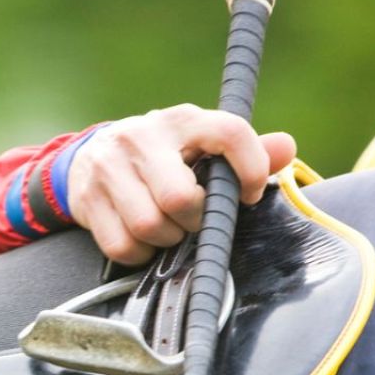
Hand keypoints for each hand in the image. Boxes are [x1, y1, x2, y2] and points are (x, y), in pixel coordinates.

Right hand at [66, 104, 296, 265]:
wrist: (89, 156)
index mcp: (182, 120)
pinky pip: (122, 246)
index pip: (229, 133)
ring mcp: (109, 168)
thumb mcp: (200, 145)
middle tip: (194, 220)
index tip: (249, 195)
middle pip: (179, 198)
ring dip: (166, 239)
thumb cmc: (163, 157)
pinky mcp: (87, 199)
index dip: (250, 169)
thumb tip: (287, 148)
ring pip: (149, 226)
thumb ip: (245, 150)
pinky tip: (144, 240)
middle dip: (194, 221)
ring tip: (168, 229)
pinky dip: (139, 253)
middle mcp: (141, 137)